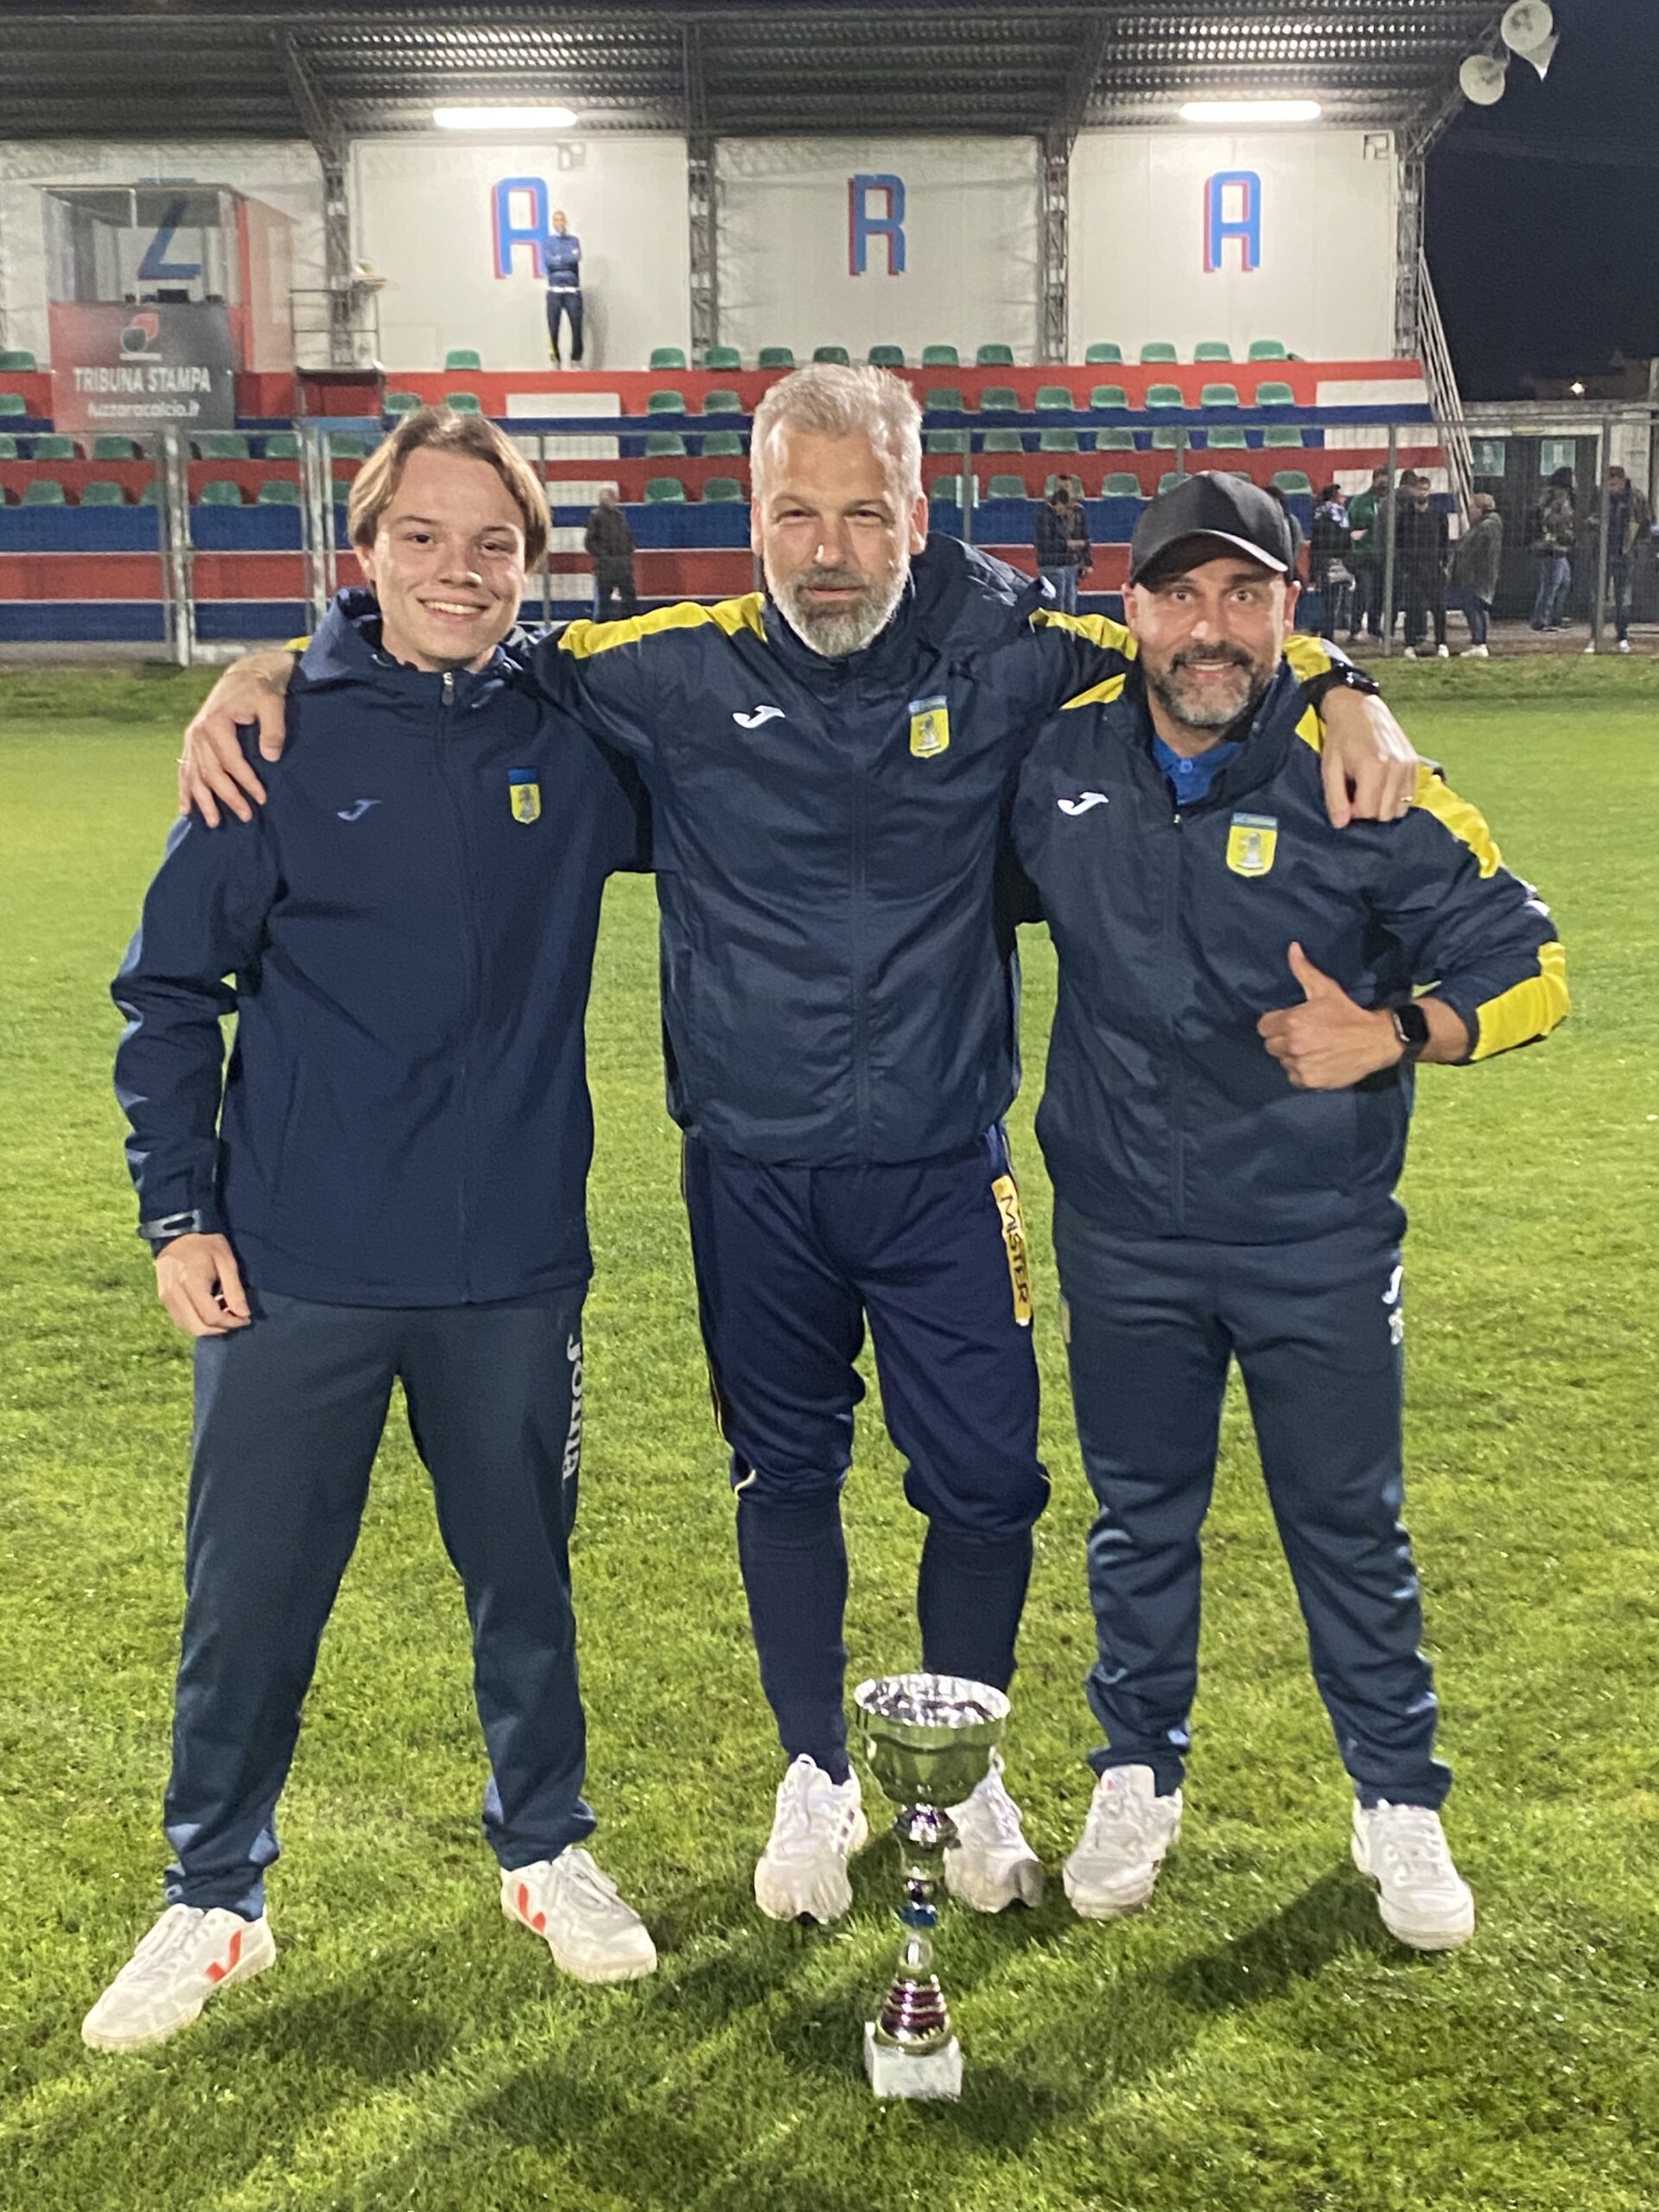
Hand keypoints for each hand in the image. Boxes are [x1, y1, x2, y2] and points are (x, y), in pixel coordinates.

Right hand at [154, 1233, 251, 1336]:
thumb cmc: (206, 1244)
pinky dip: (196, 1322)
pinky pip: (180, 1320)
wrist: (178, 1233)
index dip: (230, 1323)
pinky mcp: (163, 1298)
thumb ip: (235, 1290)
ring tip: (223, 1312)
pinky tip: (209, 1310)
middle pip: (198, 1327)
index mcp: (190, 1282)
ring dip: (208, 1327)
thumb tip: (243, 1314)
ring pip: (187, 1327)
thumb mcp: (226, 1261)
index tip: (245, 1319)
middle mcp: (174, 1293)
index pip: (211, 1316)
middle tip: (236, 1319)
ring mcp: (166, 1297)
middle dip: (220, 1329)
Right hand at [179, 650, 295, 824]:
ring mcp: (193, 737)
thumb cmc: (261, 689)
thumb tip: (270, 756)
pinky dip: (185, 789)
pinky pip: (185, 768)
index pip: (232, 761)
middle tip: (246, 817)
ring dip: (203, 801)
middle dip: (228, 797)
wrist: (246, 674)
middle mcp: (198, 732)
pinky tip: (185, 809)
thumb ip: (273, 729)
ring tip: (213, 823)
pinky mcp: (193, 740)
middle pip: (212, 773)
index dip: (247, 782)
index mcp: (215, 723)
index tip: (262, 798)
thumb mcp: (272, 704)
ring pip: (195, 775)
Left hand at [1257, 943, 1401, 1089]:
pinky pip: (1294, 1077)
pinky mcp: (1309, 1081)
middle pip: (1270, 1045)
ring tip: (1312, 1048)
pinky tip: (1317, 1061)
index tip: (1289, 1023)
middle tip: (1303, 1035)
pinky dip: (1302, 1071)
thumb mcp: (1326, 989)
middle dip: (1282, 1039)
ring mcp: (1300, 1065)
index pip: (1263, 1027)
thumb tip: (1292, 948)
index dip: (1275, 1023)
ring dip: (1292, 1056)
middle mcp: (1292, 1045)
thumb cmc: (1348, 1013)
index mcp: (1291, 1022)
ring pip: (1283, 1061)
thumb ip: (1304, 970)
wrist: (1375, 1040)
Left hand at [1320, 690, 1418, 827]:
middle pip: (1385, 813)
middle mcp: (1396, 768)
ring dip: (1383, 806)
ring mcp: (1409, 765)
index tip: (1345, 799)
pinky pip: (1410, 796)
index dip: (1353, 812)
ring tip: (1370, 790)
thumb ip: (1335, 798)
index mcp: (1373, 767)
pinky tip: (1382, 786)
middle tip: (1357, 794)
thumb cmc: (1340, 736)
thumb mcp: (1329, 767)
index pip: (1367, 812)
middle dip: (1368, 810)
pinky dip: (1396, 798)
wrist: (1359, 707)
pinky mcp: (1415, 763)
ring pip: (1399, 808)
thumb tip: (1341, 825)